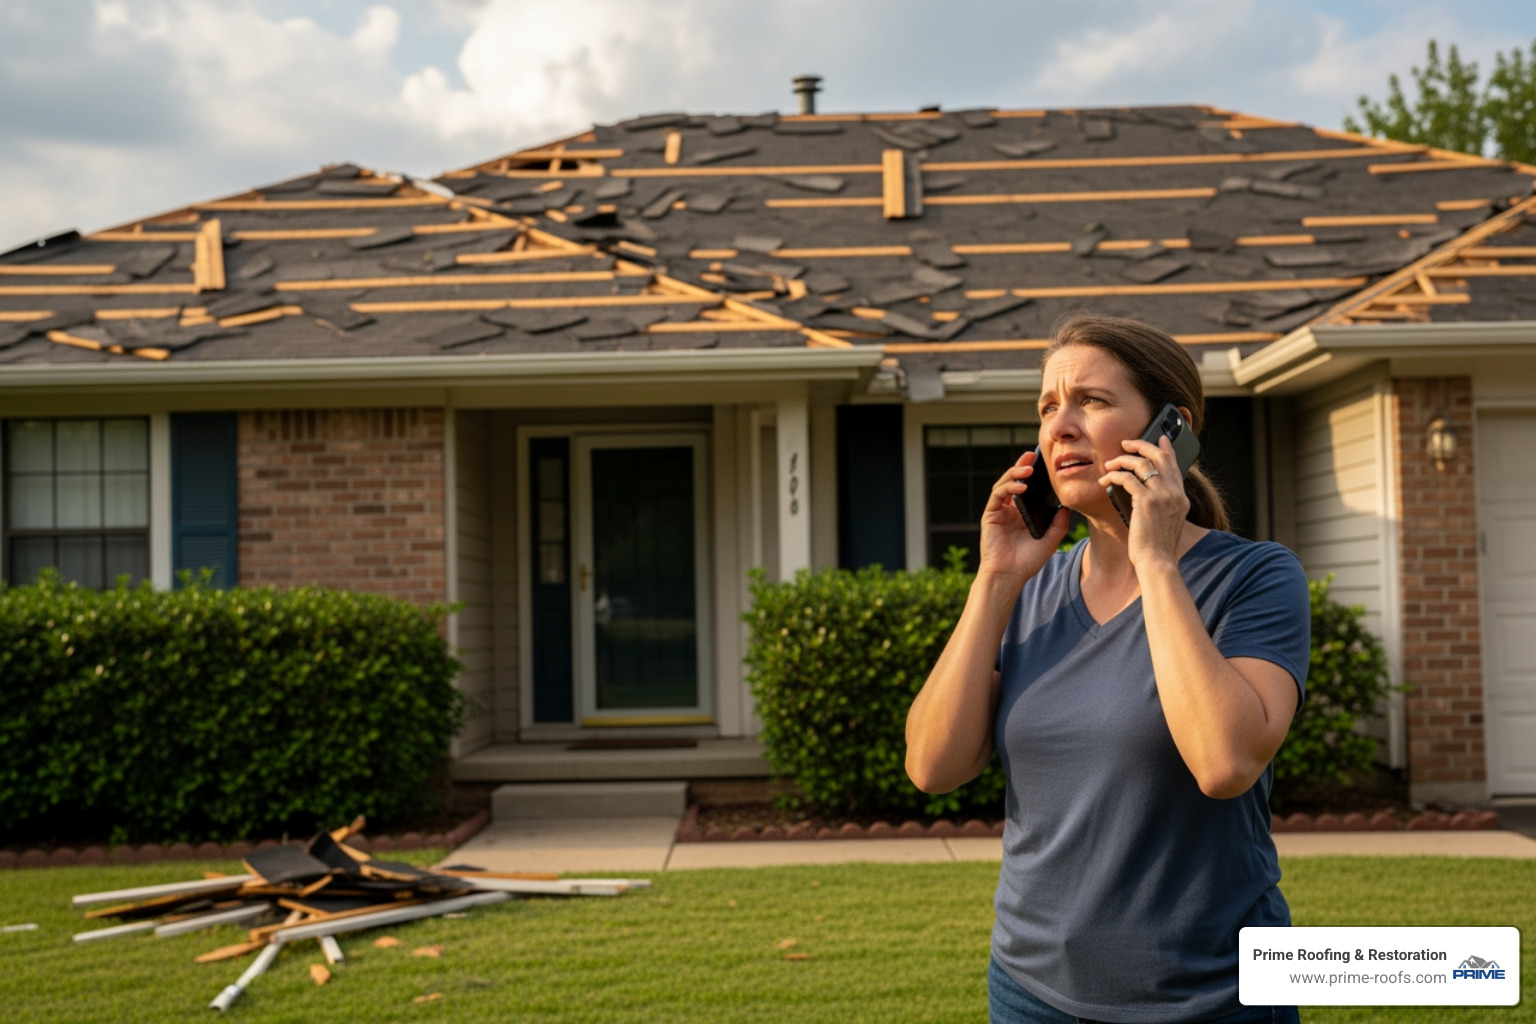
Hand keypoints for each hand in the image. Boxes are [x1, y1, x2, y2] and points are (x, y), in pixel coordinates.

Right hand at [979, 450, 1071, 583]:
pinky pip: (998, 495)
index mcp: (1023, 513)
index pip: (1028, 488)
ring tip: (1028, 469)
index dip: (1035, 475)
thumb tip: (1067, 506)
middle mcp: (1010, 509)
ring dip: (1015, 473)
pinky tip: (1021, 487)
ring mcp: (999, 511)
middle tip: (1033, 455)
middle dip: (1023, 466)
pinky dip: (1008, 488)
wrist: (1009, 576)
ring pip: (1004, 484)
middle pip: (1015, 481)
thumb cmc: (1027, 561)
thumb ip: (1059, 524)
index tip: (1045, 463)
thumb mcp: (1050, 540)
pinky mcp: (990, 515)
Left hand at [1101, 435, 1187, 570]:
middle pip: (1159, 457)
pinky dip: (1114, 476)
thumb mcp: (1166, 521)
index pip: (1174, 465)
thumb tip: (1145, 492)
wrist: (1157, 562)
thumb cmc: (1157, 546)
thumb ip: (1162, 504)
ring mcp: (1162, 495)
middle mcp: (1174, 492)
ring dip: (1122, 460)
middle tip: (1126, 443)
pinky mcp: (1146, 501)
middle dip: (1141, 445)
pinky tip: (1105, 480)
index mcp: (1181, 497)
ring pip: (1141, 464)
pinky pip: (1127, 478)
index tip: (1159, 438)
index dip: (1165, 449)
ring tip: (1110, 464)